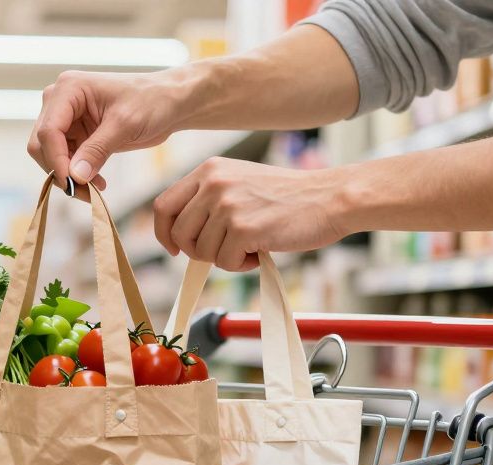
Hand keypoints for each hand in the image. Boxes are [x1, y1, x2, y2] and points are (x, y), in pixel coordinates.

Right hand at [28, 69, 192, 195]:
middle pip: (42, 144)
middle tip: (84, 193)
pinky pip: (65, 161)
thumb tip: (74, 176)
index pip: (48, 130)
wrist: (169, 103)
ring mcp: (66, 118)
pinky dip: (77, 175)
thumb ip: (97, 150)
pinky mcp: (75, 134)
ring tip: (94, 190)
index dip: (56, 160)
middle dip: (60, 171)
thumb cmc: (151, 101)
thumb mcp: (125, 125)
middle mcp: (60, 101)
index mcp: (68, 88)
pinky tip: (97, 182)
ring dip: (68, 176)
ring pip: (50, 156)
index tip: (72, 183)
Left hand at [153, 158, 350, 269]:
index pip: (163, 206)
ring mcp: (227, 205)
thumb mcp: (240, 183)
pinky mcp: (243, 228)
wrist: (329, 198)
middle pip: (179, 234)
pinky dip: (241, 265)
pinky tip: (261, 251)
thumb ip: (209, 200)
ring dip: (225, 258)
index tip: (175, 248)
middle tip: (226, 250)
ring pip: (202, 252)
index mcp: (209, 170)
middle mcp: (214, 183)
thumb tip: (180, 235)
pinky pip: (224, 263)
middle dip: (199, 251)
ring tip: (251, 246)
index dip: (165, 233)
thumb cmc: (288, 197)